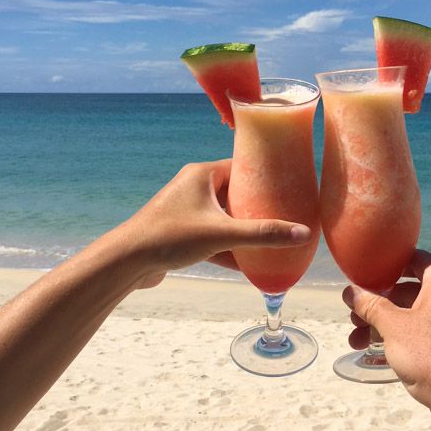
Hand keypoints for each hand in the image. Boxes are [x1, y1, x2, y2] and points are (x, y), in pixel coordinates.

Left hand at [116, 160, 310, 286]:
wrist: (126, 262)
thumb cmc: (170, 237)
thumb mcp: (222, 233)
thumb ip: (263, 234)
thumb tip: (303, 233)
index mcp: (202, 174)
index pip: (243, 165)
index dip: (266, 174)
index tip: (290, 183)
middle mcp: (194, 187)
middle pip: (237, 193)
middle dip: (260, 206)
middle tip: (287, 214)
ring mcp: (187, 211)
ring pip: (225, 217)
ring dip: (245, 229)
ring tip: (272, 239)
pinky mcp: (182, 234)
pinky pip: (213, 237)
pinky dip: (229, 248)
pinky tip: (249, 264)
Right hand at [343, 250, 430, 430]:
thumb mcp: (393, 326)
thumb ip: (370, 306)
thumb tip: (350, 291)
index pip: (413, 258)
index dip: (386, 264)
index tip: (363, 274)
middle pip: (407, 289)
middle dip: (377, 304)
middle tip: (353, 315)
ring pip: (410, 314)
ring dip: (382, 324)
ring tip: (355, 341)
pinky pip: (420, 331)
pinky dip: (398, 337)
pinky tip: (373, 351)